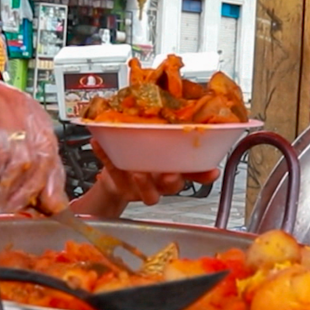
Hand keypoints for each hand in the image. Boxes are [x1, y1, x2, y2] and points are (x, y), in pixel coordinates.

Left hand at [70, 141, 218, 217]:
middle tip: (169, 174)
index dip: (204, 175)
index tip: (211, 171)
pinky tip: (98, 142)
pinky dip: (103, 155)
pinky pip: (111, 168)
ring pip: (147, 193)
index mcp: (172, 171)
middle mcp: (158, 182)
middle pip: (171, 187)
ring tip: (137, 171)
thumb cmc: (144, 160)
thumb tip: (193, 116)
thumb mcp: (162, 147)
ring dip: (143, 183)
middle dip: (172, 181)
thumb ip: (174, 136)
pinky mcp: (119, 182)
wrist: (116, 178)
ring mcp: (140, 186)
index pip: (193, 175)